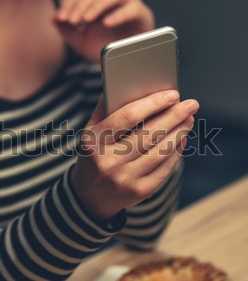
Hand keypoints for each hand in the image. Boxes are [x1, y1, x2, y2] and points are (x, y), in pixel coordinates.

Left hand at [53, 0, 154, 61]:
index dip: (70, 2)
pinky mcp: (142, 14)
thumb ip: (67, 30)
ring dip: (98, 4)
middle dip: (82, 3)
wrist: (124, 63)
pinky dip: (119, 14)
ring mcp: (129, 2)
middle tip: (72, 20)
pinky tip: (107, 23)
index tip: (61, 18)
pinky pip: (132, 8)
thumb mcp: (81, 42)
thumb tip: (52, 18)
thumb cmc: (104, 48)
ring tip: (86, 19)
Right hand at [71, 90, 198, 222]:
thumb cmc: (95, 154)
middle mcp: (110, 161)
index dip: (153, 103)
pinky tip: (182, 139)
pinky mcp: (140, 191)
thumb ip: (106, 108)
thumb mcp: (91, 131)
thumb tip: (131, 85)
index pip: (128, 117)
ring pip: (160, 151)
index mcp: (95, 141)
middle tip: (190, 104)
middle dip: (174, 116)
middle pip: (149, 134)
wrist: (90, 195)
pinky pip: (164, 168)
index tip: (172, 94)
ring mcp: (125, 179)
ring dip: (179, 133)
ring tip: (189, 119)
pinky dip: (176, 152)